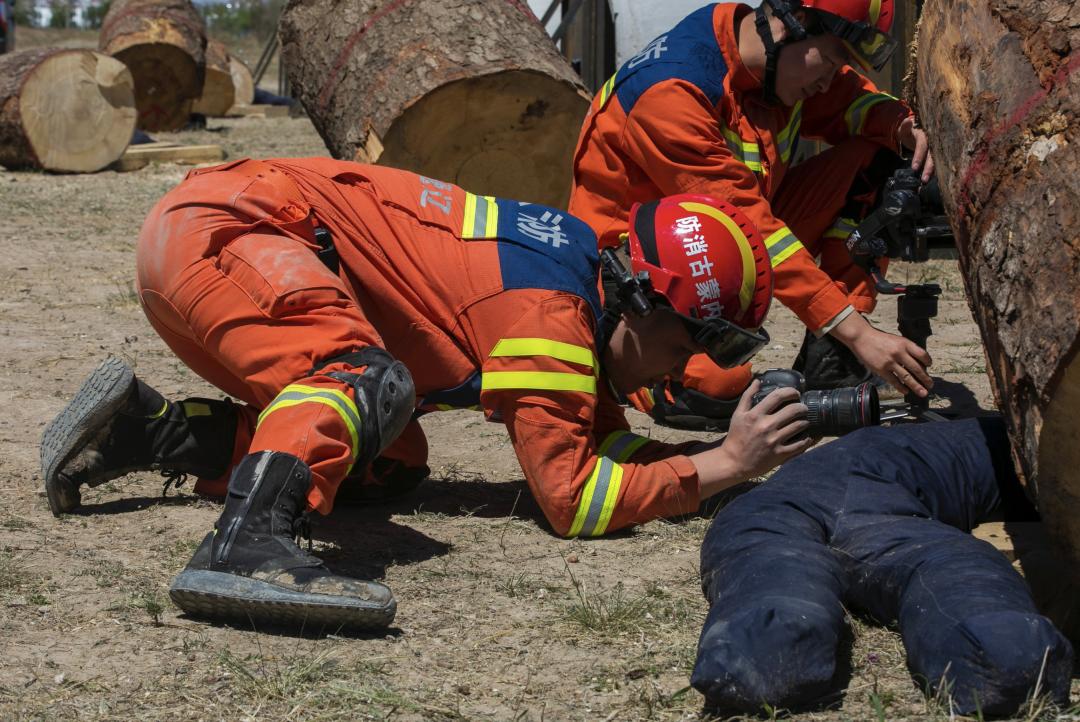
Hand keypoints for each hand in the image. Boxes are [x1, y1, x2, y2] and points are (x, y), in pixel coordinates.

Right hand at [690, 380, 812, 497]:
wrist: (734, 462)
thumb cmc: (736, 437)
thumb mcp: (738, 415)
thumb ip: (747, 397)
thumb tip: (758, 381)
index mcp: (755, 415)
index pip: (778, 396)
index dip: (791, 392)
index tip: (796, 393)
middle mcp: (766, 426)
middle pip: (793, 410)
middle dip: (802, 407)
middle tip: (803, 408)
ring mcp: (774, 441)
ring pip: (799, 426)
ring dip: (805, 422)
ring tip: (804, 421)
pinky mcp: (779, 454)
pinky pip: (800, 445)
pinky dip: (807, 440)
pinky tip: (807, 437)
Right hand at [833, 313, 932, 396]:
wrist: (862, 338)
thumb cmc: (880, 339)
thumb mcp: (896, 340)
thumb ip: (906, 349)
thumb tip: (916, 363)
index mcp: (904, 343)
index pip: (922, 354)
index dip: (927, 361)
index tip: (929, 366)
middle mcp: (899, 353)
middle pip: (916, 368)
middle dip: (925, 378)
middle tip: (930, 385)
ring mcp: (890, 362)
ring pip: (907, 377)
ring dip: (916, 386)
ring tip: (923, 393)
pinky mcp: (881, 369)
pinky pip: (894, 380)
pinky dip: (901, 387)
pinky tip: (906, 391)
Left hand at [897, 116, 934, 182]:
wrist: (916, 134)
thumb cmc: (910, 133)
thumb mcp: (905, 130)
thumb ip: (905, 127)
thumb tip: (907, 121)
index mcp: (925, 136)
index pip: (922, 146)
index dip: (918, 157)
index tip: (914, 168)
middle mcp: (933, 143)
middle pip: (932, 156)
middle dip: (928, 168)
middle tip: (923, 180)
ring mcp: (936, 149)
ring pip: (936, 161)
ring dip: (933, 172)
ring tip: (926, 182)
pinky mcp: (937, 155)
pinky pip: (938, 164)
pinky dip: (935, 172)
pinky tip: (932, 180)